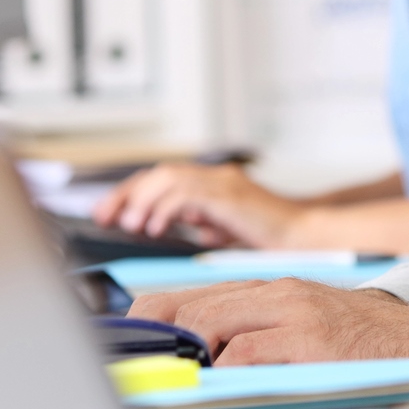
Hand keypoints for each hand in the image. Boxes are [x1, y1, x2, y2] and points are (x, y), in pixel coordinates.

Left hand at [91, 163, 301, 247]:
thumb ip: (199, 219)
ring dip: (143, 201)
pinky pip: (186, 194)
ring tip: (131, 225)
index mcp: (212, 182)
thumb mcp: (224, 226)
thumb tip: (169, 222)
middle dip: (126, 194)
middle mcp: (215, 176)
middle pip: (158, 173)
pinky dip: (165, 209)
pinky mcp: (228, 195)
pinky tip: (157, 228)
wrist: (304, 235)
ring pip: (167, 178)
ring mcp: (222, 182)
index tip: (108, 211)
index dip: (131, 192)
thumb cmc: (271, 234)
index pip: (162, 178)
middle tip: (105, 216)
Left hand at [129, 280, 408, 363]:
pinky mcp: (308, 337)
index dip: (149, 317)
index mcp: (269, 287)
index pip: (189, 293)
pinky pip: (247, 352)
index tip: (128, 342)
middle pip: (189, 306)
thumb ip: (254, 327)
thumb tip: (196, 355)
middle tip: (143, 369)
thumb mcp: (300, 320)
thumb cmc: (356, 338)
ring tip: (180, 380)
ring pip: (211, 324)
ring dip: (189, 357)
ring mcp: (292, 312)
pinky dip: (225, 370)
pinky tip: (223, 384)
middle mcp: (276, 292)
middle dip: (157, 340)